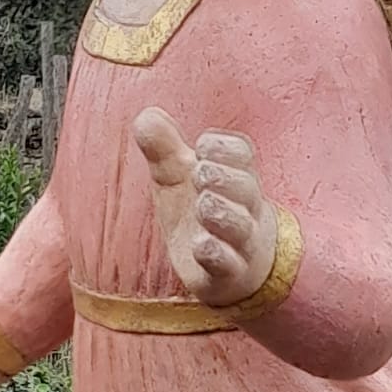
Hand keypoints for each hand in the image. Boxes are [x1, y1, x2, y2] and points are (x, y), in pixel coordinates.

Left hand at [134, 106, 277, 307]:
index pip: (242, 153)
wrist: (232, 271)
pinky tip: (200, 245)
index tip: (201, 148)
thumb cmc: (203, 214)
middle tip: (199, 174)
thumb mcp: (177, 179)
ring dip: (220, 212)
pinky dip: (216, 253)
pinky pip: (229, 264)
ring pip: (240, 226)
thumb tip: (145, 115)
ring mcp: (241, 245)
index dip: (224, 147)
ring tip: (202, 205)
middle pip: (246, 186)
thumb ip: (164, 149)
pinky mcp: (229, 275)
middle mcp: (245, 209)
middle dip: (222, 176)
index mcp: (236, 177)